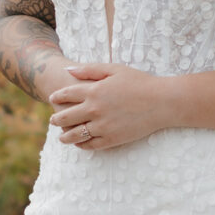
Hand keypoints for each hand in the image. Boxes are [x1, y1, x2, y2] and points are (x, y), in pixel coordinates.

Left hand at [48, 61, 173, 152]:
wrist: (161, 102)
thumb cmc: (139, 82)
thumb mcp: (114, 69)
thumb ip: (89, 69)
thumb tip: (68, 69)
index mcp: (94, 91)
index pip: (66, 95)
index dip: (57, 97)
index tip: (53, 100)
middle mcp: (94, 110)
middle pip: (66, 117)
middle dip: (56, 119)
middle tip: (53, 120)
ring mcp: (102, 126)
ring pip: (75, 135)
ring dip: (65, 137)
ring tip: (61, 138)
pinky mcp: (112, 139)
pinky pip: (91, 145)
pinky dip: (82, 145)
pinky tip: (79, 144)